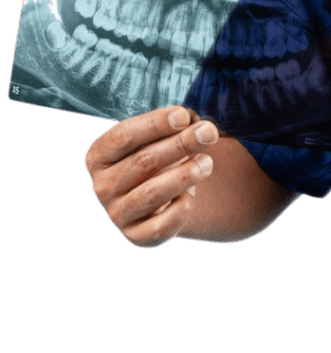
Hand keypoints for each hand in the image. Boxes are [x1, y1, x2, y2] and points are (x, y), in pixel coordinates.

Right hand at [84, 106, 219, 247]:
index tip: (185, 115)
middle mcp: (102, 187)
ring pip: (151, 194)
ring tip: (208, 162)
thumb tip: (192, 122)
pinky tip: (190, 195)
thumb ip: (173, 126)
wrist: (163, 195)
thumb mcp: (160, 136)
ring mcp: (116, 214)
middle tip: (209, 132)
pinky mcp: (136, 236)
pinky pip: (161, 225)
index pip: (122, 136)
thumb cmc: (161, 155)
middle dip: (180, 144)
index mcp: (99, 156)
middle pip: (142, 162)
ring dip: (185, 174)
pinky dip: (180, 208)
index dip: (155, 124)